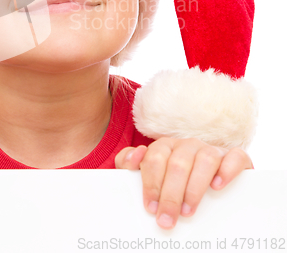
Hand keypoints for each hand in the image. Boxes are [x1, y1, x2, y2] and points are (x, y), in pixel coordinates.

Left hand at [115, 138, 252, 228]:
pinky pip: (235, 156)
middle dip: (170, 194)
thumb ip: (129, 163)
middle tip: (167, 219)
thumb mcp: (148, 174)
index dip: (151, 183)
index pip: (154, 157)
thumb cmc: (172, 182)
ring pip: (205, 159)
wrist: (210, 185)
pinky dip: (227, 170)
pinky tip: (218, 186)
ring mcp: (212, 149)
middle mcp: (188, 145)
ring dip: (195, 187)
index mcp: (165, 147)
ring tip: (188, 211)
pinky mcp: (235, 157)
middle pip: (178, 163)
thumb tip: (134, 155)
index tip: (150, 208)